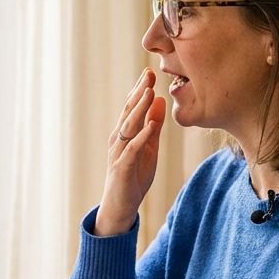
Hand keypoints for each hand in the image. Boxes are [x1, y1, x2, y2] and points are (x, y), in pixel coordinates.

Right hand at [94, 69, 166, 235]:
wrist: (120, 206)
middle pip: (129, 112)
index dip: (140, 90)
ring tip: (149, 92)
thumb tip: (160, 100)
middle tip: (149, 74)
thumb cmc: (133, 177)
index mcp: (125, 134)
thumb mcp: (148, 148)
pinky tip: (151, 125)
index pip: (132, 107)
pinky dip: (142, 136)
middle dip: (139, 92)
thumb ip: (153, 126)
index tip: (149, 72)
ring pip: (129, 126)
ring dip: (139, 109)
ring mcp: (119, 152)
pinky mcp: (122, 167)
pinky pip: (133, 149)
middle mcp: (119, 139)